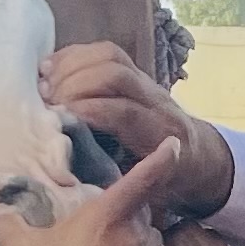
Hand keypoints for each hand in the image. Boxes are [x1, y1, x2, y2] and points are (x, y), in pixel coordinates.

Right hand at [0, 137, 184, 245]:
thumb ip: (9, 222)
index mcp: (107, 216)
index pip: (143, 178)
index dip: (161, 159)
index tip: (174, 145)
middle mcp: (133, 237)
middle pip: (143, 211)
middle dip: (128, 211)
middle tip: (102, 222)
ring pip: (150, 239)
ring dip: (136, 238)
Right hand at [40, 45, 234, 216]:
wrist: (200, 156)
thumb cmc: (170, 181)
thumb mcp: (150, 194)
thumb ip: (121, 183)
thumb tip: (80, 177)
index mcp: (161, 135)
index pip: (124, 112)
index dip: (88, 109)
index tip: (57, 116)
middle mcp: (157, 102)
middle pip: (116, 75)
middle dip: (75, 83)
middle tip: (46, 100)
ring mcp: (147, 82)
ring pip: (111, 56)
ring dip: (72, 65)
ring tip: (45, 83)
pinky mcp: (137, 72)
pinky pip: (106, 52)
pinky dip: (75, 56)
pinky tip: (52, 69)